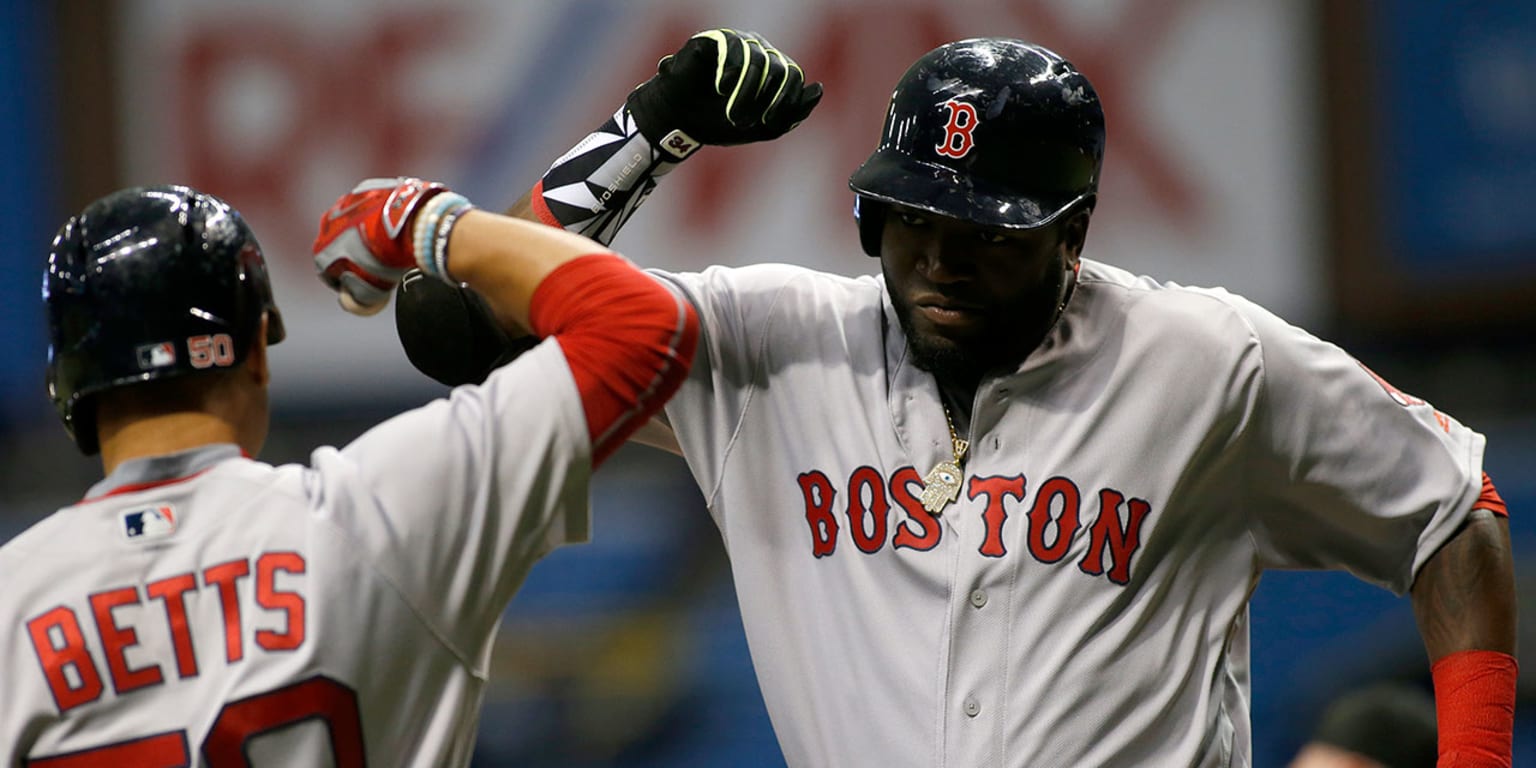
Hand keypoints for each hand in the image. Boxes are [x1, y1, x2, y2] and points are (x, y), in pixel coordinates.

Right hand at [312, 177, 447, 314]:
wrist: (407, 224)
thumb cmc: (386, 261)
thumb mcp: (371, 293)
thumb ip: (355, 300)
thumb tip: (349, 298)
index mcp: (322, 250)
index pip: (328, 274)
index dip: (345, 282)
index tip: (363, 286)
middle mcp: (326, 224)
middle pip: (338, 245)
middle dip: (353, 255)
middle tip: (377, 264)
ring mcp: (344, 203)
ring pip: (351, 223)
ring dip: (363, 232)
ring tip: (386, 242)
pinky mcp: (364, 189)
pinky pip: (368, 206)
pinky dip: (376, 214)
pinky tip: (392, 224)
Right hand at [626, 28, 822, 151]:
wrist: (679, 123)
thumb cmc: (719, 123)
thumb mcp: (763, 127)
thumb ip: (793, 113)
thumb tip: (818, 89)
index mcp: (773, 70)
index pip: (793, 75)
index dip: (785, 101)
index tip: (767, 123)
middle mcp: (759, 52)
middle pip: (780, 69)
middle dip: (765, 101)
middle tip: (744, 122)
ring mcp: (737, 43)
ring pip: (759, 61)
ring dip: (747, 93)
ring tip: (733, 115)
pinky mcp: (714, 39)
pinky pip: (733, 47)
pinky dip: (731, 72)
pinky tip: (721, 89)